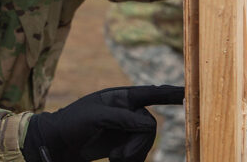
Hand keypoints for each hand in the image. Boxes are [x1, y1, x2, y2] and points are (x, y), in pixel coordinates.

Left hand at [21, 85, 183, 161]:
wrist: (59, 143)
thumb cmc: (73, 123)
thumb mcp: (95, 117)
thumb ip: (122, 118)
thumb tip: (149, 123)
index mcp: (119, 97)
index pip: (150, 93)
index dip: (170, 93)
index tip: (188, 92)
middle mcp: (126, 110)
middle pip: (149, 126)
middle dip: (138, 144)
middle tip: (118, 158)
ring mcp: (125, 128)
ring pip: (146, 142)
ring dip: (133, 154)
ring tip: (114, 159)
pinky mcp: (123, 143)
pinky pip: (139, 152)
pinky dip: (132, 159)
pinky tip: (115, 161)